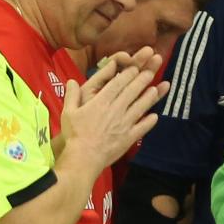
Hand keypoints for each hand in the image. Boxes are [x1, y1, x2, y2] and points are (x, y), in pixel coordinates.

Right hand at [63, 50, 169, 168]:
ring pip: (140, 107)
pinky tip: (155, 116)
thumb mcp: (68, 112)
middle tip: (151, 71)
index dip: (128, 73)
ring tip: (156, 89)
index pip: (118, 83)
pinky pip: (142, 127)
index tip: (136, 66)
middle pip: (132, 91)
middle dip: (142, 80)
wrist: (85, 157)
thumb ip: (71, 95)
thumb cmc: (75, 134)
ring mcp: (125, 124)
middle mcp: (116, 110)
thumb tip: (71, 81)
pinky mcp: (129, 138)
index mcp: (101, 102)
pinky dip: (149, 121)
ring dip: (149, 97)